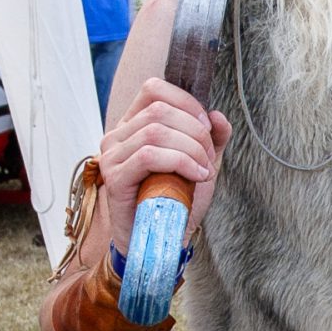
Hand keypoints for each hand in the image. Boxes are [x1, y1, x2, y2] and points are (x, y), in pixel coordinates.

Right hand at [99, 78, 232, 261]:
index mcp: (133, 125)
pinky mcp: (115, 178)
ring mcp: (112, 156)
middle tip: (208, 158)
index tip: (207, 126)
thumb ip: (212, 138)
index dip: (185, 102)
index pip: (153, 89)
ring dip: (190, 148)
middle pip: (159, 110)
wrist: (162, 241)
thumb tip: (218, 116)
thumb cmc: (176, 201)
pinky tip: (195, 176)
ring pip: (155, 131)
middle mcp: (117, 136)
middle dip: (195, 131)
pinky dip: (180, 162)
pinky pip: (148, 156)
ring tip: (204, 170)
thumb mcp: (201, 163)